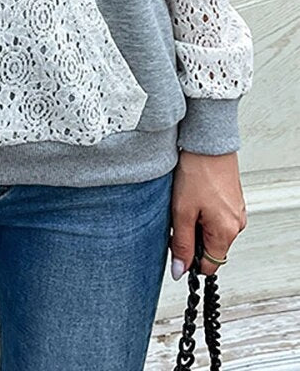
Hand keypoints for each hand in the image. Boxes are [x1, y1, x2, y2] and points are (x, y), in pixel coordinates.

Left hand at [169, 149, 247, 277]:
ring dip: (196, 223)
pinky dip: (202, 211)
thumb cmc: (197, 171)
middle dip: (191, 238)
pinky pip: (215, 216)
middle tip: (177, 217)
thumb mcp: (182, 211)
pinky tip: (193, 195)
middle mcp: (236, 224)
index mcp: (227, 232)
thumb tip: (180, 270)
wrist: (208, 141)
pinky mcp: (232, 200)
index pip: (210, 265)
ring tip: (185, 201)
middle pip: (210, 247)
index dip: (190, 260)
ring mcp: (236, 211)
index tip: (175, 247)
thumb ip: (182, 244)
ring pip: (211, 231)